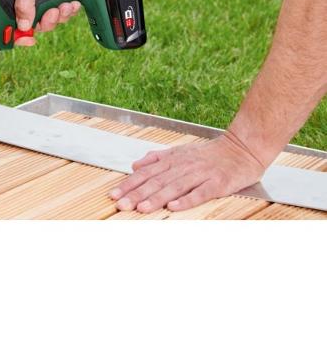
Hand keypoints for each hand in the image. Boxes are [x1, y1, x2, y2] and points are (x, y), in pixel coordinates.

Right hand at [4, 0, 84, 45]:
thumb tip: (23, 25)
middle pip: (32, 24)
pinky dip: (68, 10)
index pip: (9, 19)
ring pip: (49, 20)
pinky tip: (72, 1)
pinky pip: (62, 14)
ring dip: (60, 16)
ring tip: (64, 5)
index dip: (16, 32)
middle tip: (52, 13)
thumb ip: (24, 4)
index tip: (26, 39)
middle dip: (46, 21)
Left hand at [109, 133, 266, 212]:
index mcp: (173, 160)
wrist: (241, 148)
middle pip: (156, 181)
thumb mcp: (179, 151)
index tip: (114, 194)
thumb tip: (135, 165)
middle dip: (137, 194)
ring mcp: (200, 174)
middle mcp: (183, 166)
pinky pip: (200, 192)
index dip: (129, 184)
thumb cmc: (208, 154)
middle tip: (121, 205)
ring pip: (174, 187)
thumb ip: (156, 158)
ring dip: (156, 198)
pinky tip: (174, 207)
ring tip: (141, 208)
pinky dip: (186, 200)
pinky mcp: (217, 183)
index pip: (146, 173)